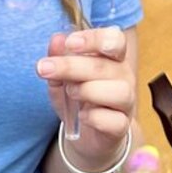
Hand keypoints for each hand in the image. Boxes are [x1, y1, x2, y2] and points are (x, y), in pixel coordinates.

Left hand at [36, 27, 134, 170]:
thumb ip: (58, 58)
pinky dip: (95, 117)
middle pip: (104, 66)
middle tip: (46, 68)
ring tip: (70, 92)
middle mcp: (123, 76)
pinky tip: (82, 115)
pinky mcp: (122, 126)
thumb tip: (56, 39)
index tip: (69, 43)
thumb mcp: (62, 77)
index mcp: (111, 57)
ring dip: (88, 90)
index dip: (94, 39)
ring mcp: (125, 102)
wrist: (87, 133)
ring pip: (119, 91)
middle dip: (71, 66)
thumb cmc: (77, 99)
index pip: (114, 40)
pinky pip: (116, 121)